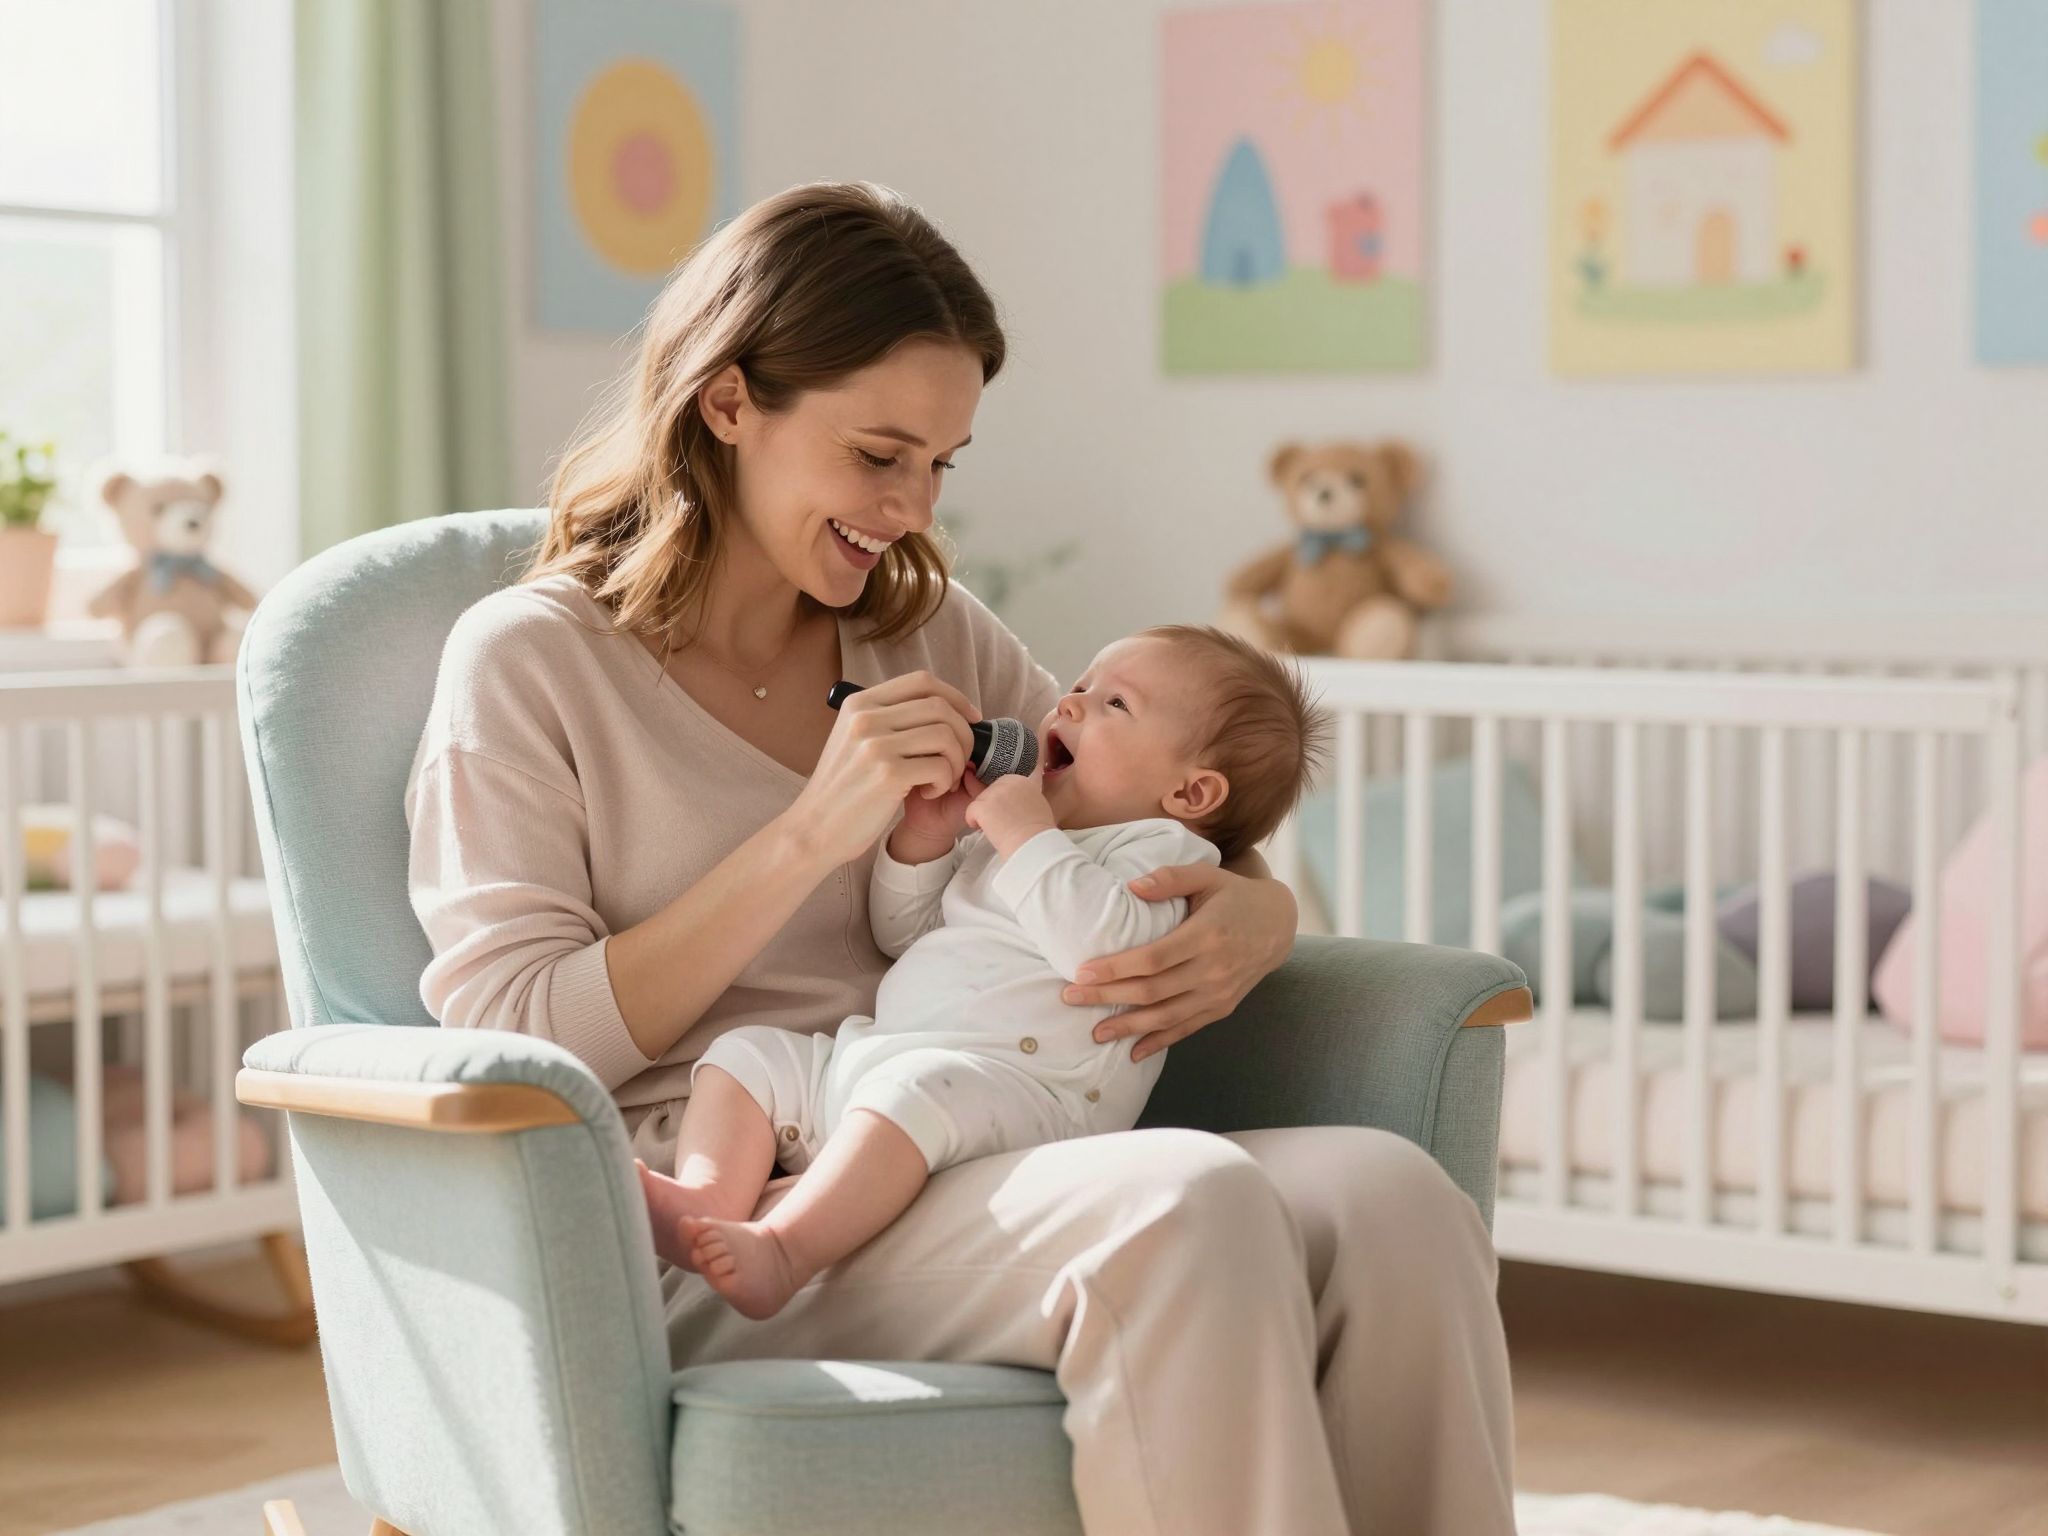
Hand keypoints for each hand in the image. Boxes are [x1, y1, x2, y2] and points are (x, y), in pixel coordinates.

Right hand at [783, 670, 978, 870]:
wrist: (813, 829)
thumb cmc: (843, 788)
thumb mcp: (855, 739)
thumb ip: (889, 719)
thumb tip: (946, 709)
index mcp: (859, 703)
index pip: (922, 681)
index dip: (955, 697)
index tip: (970, 718)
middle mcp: (866, 718)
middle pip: (940, 708)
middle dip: (963, 734)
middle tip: (959, 760)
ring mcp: (875, 746)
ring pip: (946, 736)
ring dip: (957, 761)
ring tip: (943, 780)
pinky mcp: (887, 775)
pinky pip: (941, 766)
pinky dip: (945, 782)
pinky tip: (929, 792)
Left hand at [962, 768, 1054, 854]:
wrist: (1032, 842)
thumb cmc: (1038, 831)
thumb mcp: (1038, 803)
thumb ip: (1025, 794)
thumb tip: (1017, 795)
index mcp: (1021, 780)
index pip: (1003, 784)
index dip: (1002, 800)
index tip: (1007, 813)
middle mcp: (1007, 782)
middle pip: (989, 791)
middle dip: (991, 807)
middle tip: (1002, 822)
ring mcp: (994, 792)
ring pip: (979, 801)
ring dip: (984, 815)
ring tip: (998, 828)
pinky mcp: (982, 805)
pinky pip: (971, 811)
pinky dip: (974, 822)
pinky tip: (985, 830)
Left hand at [1062, 865, 1295, 1060]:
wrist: (1278, 925)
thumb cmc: (1234, 896)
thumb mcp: (1207, 875)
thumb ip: (1170, 878)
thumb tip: (1132, 888)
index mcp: (1207, 935)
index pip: (1153, 958)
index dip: (1116, 968)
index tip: (1082, 972)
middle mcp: (1213, 969)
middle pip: (1152, 990)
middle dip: (1108, 997)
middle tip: (1071, 998)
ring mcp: (1219, 993)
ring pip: (1166, 1016)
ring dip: (1128, 1027)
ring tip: (1095, 1033)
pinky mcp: (1222, 1007)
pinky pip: (1186, 1029)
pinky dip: (1159, 1042)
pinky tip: (1133, 1052)